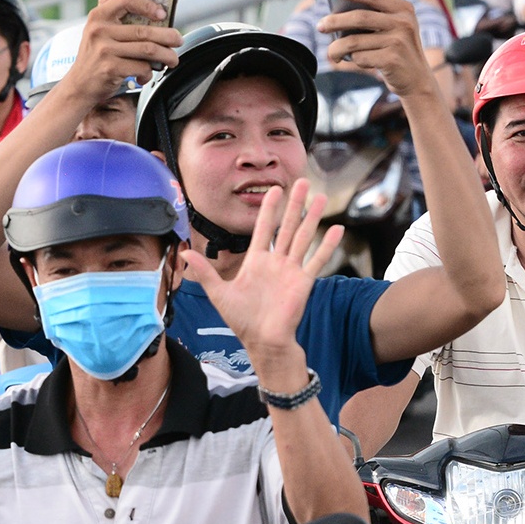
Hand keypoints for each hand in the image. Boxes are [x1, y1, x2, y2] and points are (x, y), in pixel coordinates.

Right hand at [60, 0, 182, 103]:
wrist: (79, 85)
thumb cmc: (93, 56)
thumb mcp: (95, 28)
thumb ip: (106, 4)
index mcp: (99, 16)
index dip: (147, 4)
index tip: (162, 13)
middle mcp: (100, 31)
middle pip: (144, 31)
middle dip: (168, 36)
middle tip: (178, 40)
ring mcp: (105, 50)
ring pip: (147, 50)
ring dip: (166, 55)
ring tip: (172, 59)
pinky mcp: (111, 69)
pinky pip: (141, 67)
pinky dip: (148, 72)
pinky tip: (146, 75)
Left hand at [179, 179, 342, 376]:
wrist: (262, 341)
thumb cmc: (242, 320)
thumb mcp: (219, 293)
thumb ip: (206, 271)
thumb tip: (186, 252)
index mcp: (256, 261)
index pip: (263, 228)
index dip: (268, 209)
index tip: (274, 189)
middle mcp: (276, 262)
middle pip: (286, 226)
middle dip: (294, 204)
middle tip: (301, 181)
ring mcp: (291, 270)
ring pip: (303, 237)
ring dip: (312, 217)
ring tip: (320, 197)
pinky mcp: (303, 282)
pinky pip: (317, 260)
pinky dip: (327, 246)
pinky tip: (337, 229)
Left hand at [320, 0, 435, 97]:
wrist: (416, 79)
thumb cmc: (402, 46)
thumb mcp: (402, 20)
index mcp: (403, 8)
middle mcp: (403, 22)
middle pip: (360, 17)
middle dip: (336, 21)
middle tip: (321, 25)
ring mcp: (398, 42)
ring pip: (356, 41)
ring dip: (338, 47)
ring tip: (332, 52)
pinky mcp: (391, 60)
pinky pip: (361, 58)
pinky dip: (354, 60)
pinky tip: (355, 61)